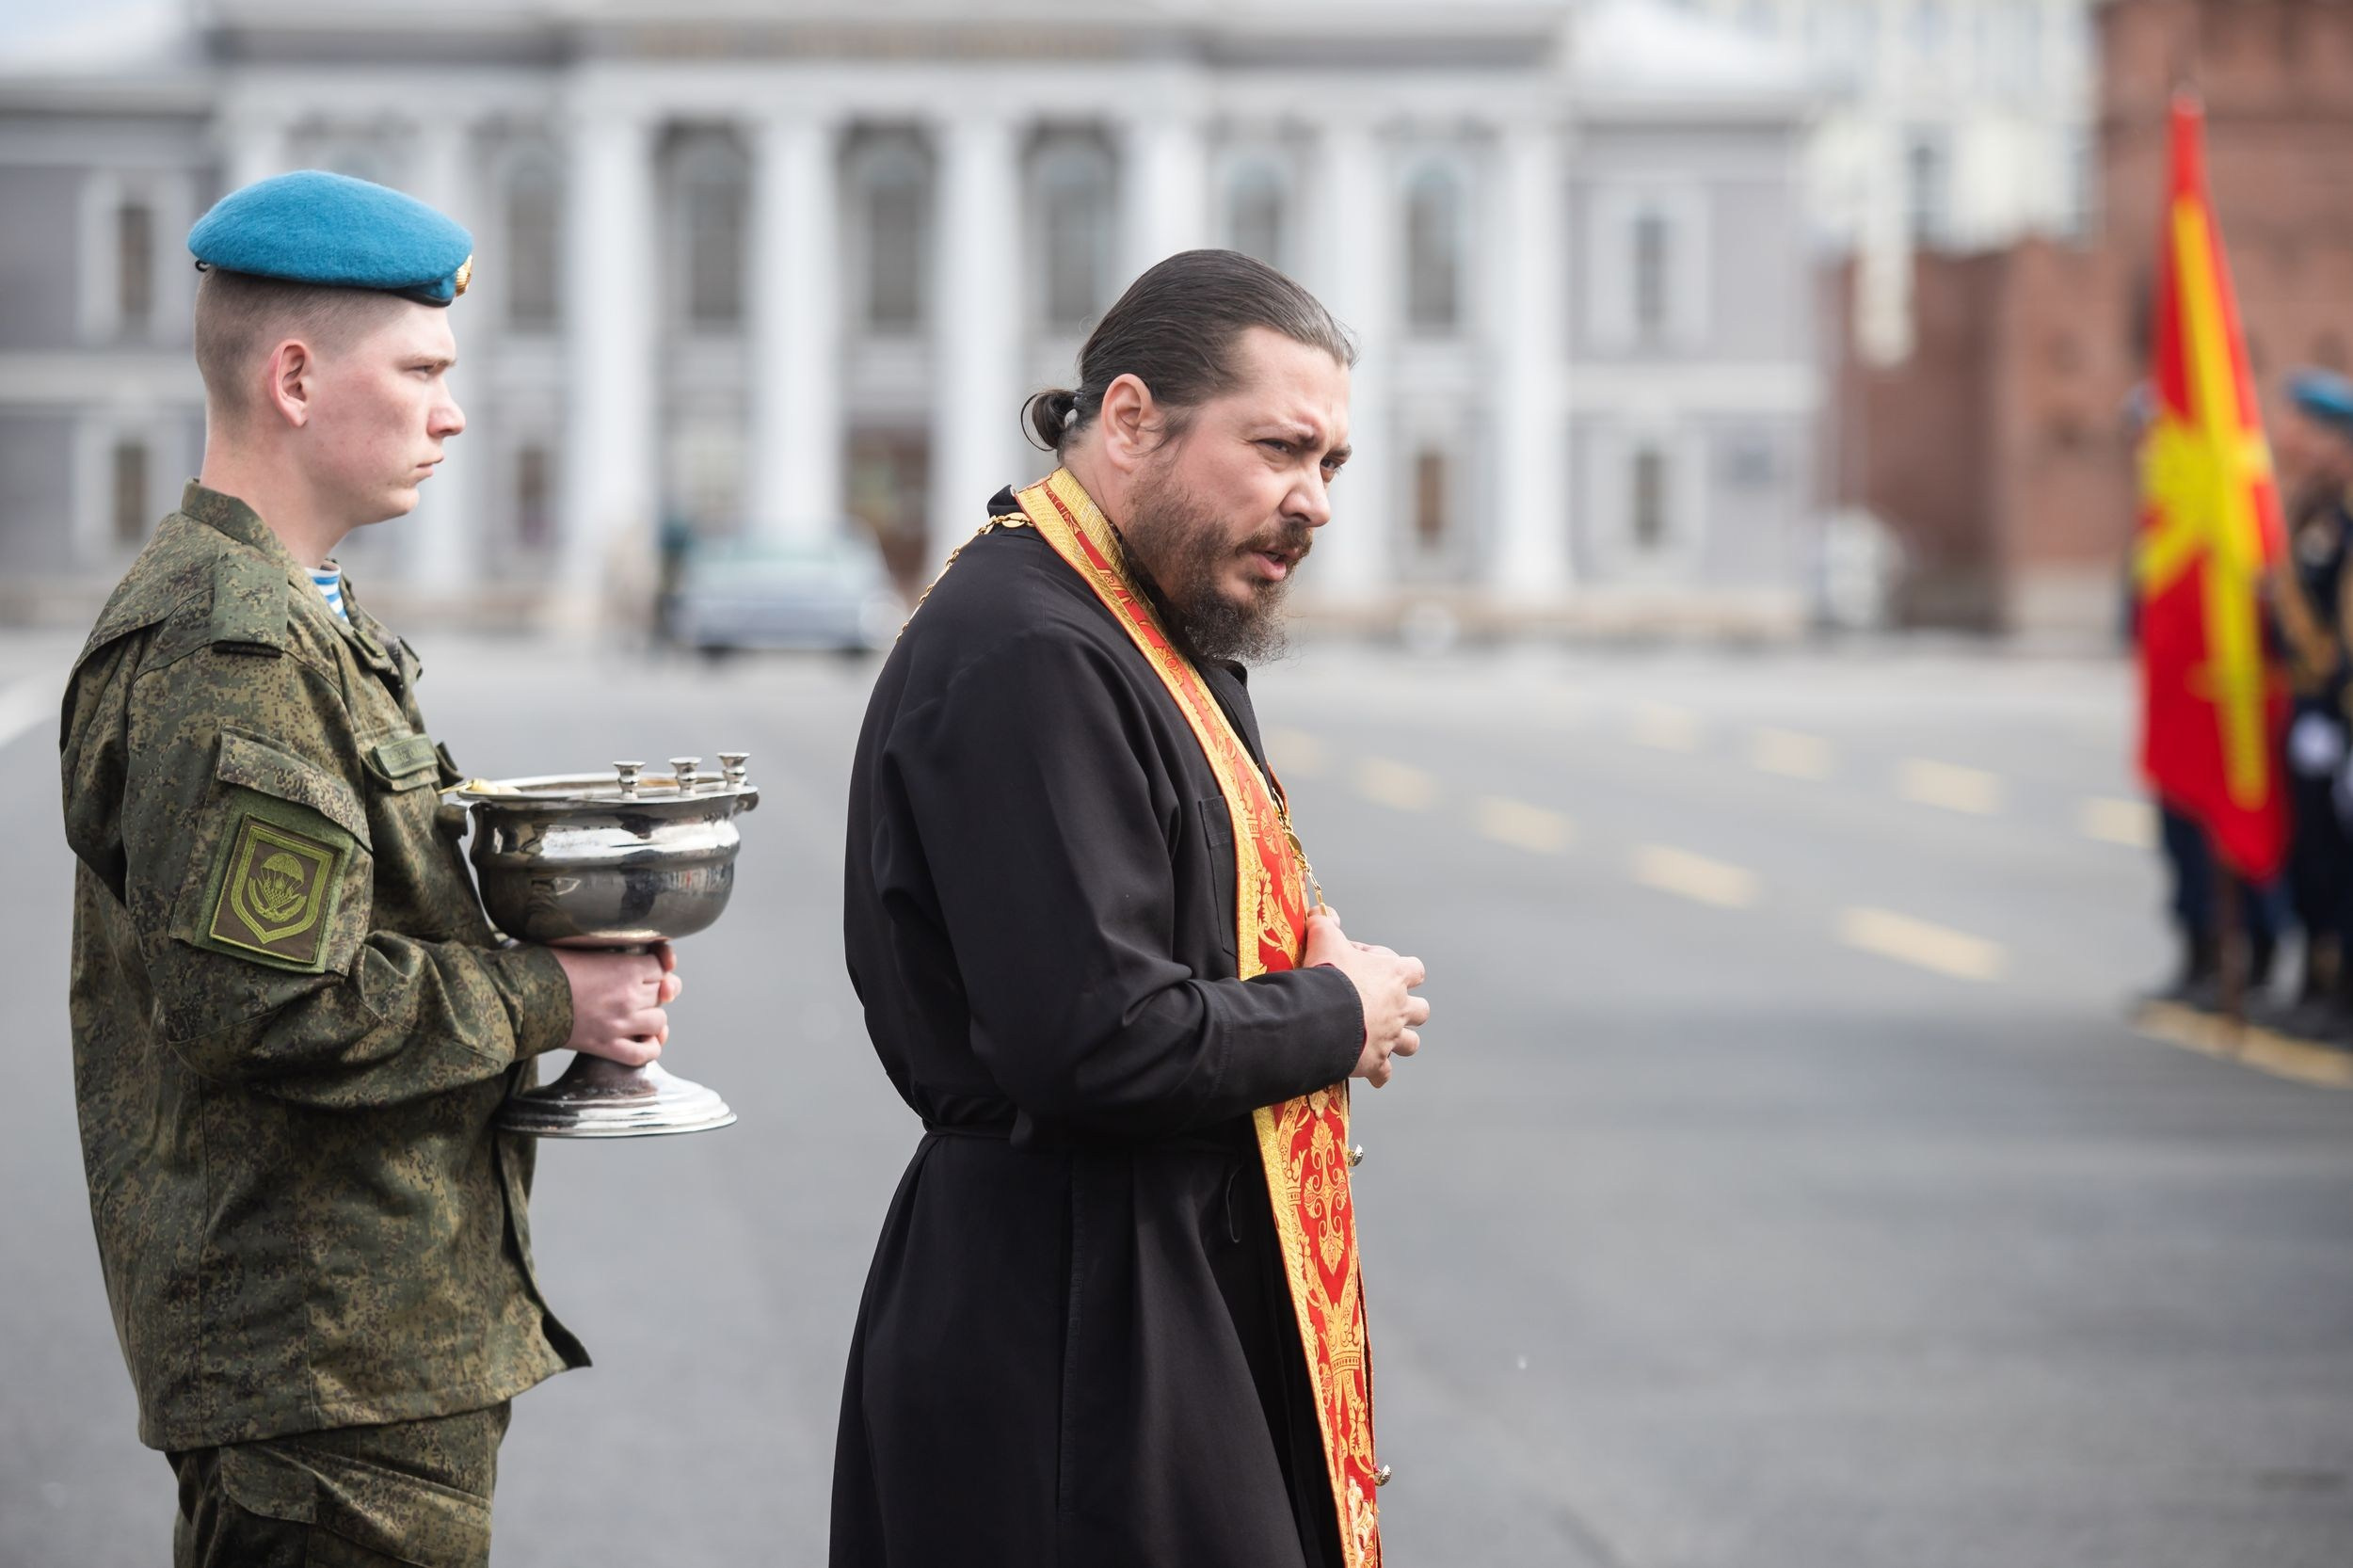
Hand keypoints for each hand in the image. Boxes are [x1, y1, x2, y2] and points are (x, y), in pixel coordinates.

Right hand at [549, 943, 682, 1066]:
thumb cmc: (545, 965)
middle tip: (629, 990)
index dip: (653, 967)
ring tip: (635, 1012)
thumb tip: (642, 958)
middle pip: (660, 993)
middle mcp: (628, 997)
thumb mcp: (583, 944)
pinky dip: (650, 1048)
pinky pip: (643, 1054)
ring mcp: (618, 1024)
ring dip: (651, 1017)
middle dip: (650, 991)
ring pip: (659, 1021)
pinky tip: (644, 1040)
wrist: (519, 995)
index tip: (642, 969)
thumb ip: (613, 948)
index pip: (660, 967)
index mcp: (625, 968)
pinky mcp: (605, 1046)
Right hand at [1302, 913, 1427, 1087]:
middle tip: (1383, 1006)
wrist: (1323, 1017)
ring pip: (1412, 1044)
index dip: (1400, 970)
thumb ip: (1325, 924)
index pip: (1415, 970)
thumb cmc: (1329, 976)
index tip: (1372, 968)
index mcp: (1394, 976)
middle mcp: (1399, 1007)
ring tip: (1381, 1039)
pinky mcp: (1376, 1060)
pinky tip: (1369, 1072)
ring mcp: (1391, 1036)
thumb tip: (1322, 913)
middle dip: (1408, 1010)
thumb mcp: (1325, 940)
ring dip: (1400, 1042)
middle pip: (1421, 1010)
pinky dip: (1379, 1073)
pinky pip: (1385, 1072)